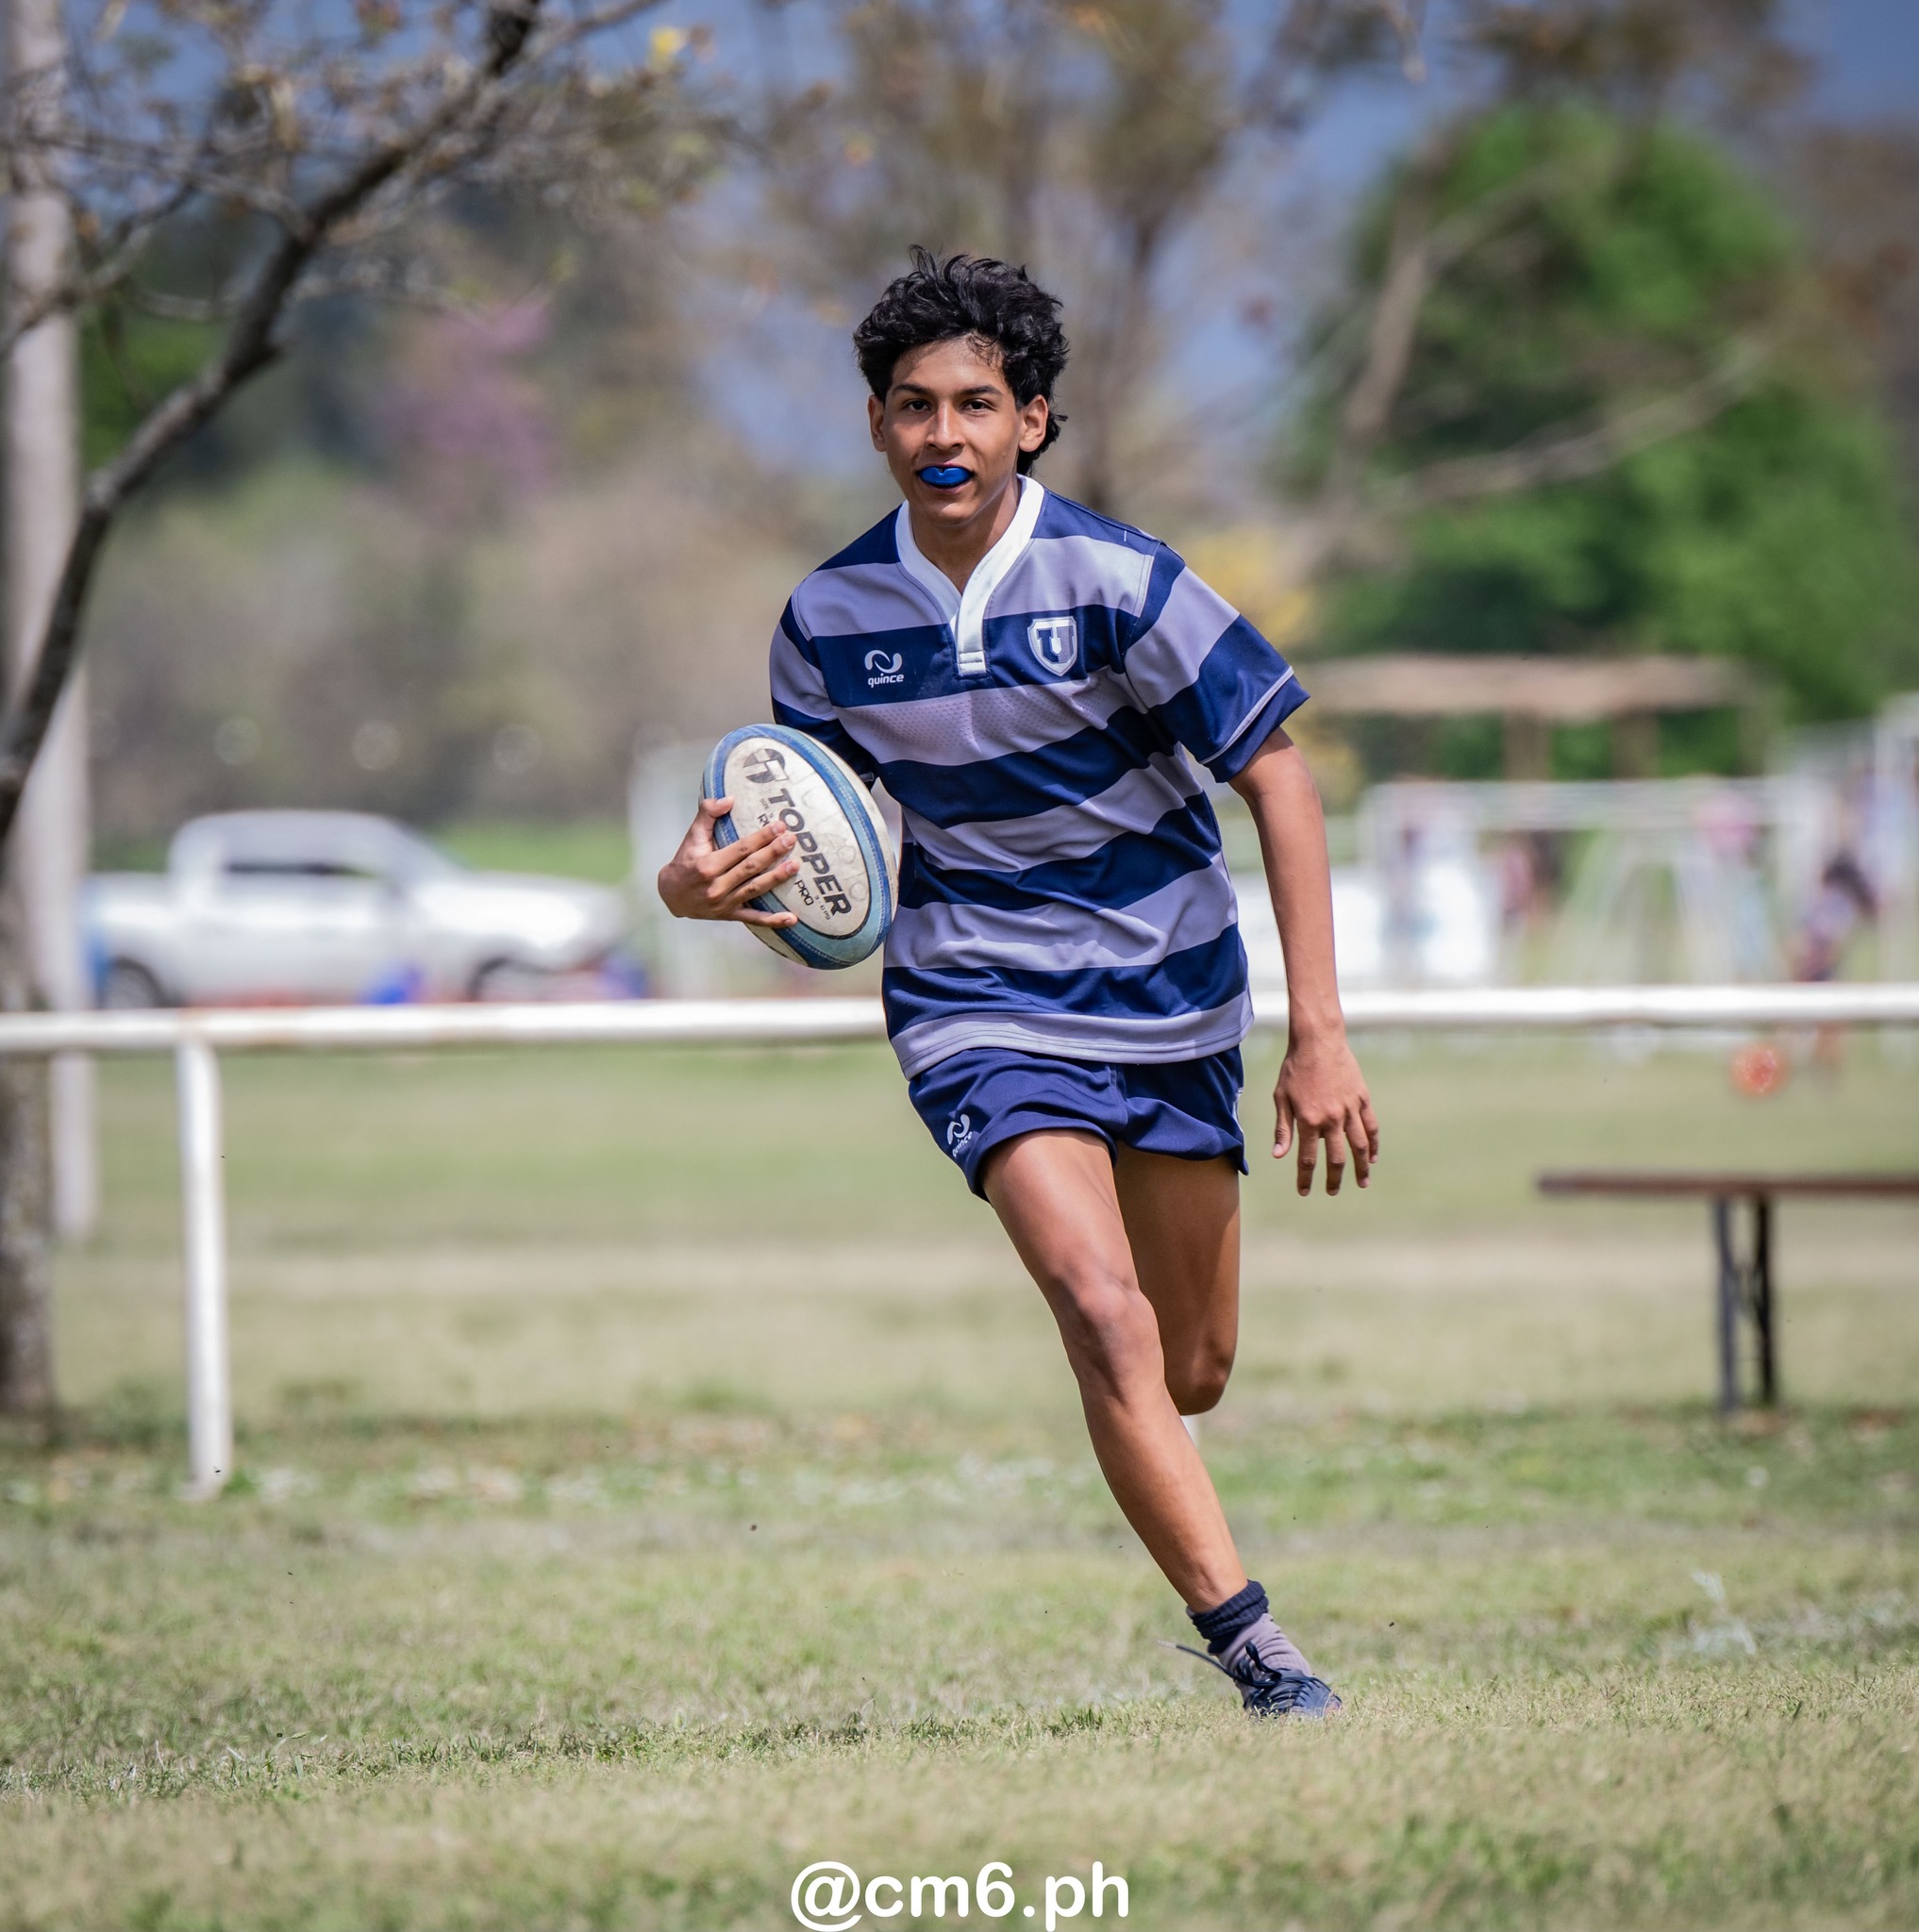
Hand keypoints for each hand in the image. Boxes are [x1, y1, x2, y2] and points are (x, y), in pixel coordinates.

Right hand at [655, 797, 800, 927]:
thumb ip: (707, 813)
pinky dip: (773, 920)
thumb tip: (729, 799)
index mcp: (707, 864)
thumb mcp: (692, 835)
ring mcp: (724, 903)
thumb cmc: (685, 861)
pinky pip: (753, 919)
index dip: (761, 837)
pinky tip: (792, 918)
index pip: (740, 849)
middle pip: (750, 867)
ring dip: (777, 878)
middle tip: (791, 840)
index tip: (780, 826)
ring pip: (755, 889)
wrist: (670, 895)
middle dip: (773, 852)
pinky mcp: (729, 915)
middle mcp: (716, 885)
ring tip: (795, 865)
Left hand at [1273, 1031, 1378, 1196]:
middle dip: (1333, 1179)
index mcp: (1308, 1120)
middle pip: (1335, 1158)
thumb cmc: (1294, 1069)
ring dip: (1360, 1167)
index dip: (1305, 1178)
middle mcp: (1331, 1119)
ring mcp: (1349, 1109)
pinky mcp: (1362, 1099)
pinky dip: (1373, 1144)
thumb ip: (1282, 1128)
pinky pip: (1371, 1127)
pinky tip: (1372, 1157)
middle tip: (1332, 1192)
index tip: (1304, 1191)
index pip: (1307, 1159)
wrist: (1317, 1041)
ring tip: (1362, 1182)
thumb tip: (1278, 1156)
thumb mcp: (1281, 1098)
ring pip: (1359, 1146)